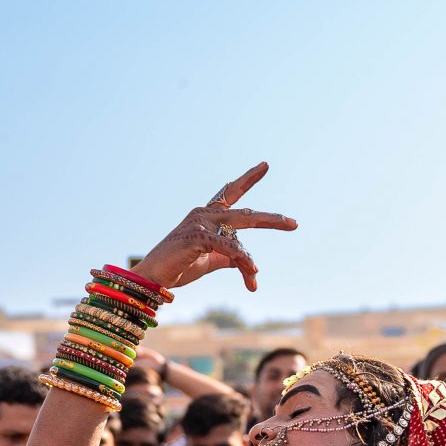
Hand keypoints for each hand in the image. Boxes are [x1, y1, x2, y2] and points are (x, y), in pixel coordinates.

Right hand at [132, 165, 297, 295]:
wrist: (152, 279)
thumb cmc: (178, 268)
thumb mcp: (210, 262)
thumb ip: (228, 257)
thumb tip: (246, 263)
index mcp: (207, 216)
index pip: (231, 193)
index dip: (248, 179)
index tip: (265, 165)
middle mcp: (204, 214)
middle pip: (246, 215)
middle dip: (271, 220)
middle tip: (293, 224)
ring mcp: (199, 223)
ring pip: (239, 237)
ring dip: (248, 261)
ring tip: (253, 279)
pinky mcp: (196, 237)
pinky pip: (228, 247)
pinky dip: (241, 259)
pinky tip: (251, 271)